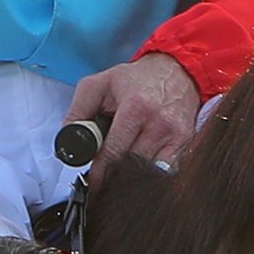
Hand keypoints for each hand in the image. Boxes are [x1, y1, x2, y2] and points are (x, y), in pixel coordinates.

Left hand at [63, 52, 202, 169]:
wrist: (177, 70)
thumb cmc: (137, 79)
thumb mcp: (99, 85)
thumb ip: (78, 111)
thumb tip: (67, 142)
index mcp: (136, 107)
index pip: (114, 151)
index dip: (101, 172)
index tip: (93, 183)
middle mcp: (159, 122)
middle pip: (132, 165)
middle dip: (115, 175)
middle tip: (104, 180)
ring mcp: (175, 134)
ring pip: (149, 172)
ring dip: (133, 177)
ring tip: (121, 174)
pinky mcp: (186, 142)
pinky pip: (167, 170)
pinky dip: (152, 174)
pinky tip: (142, 170)